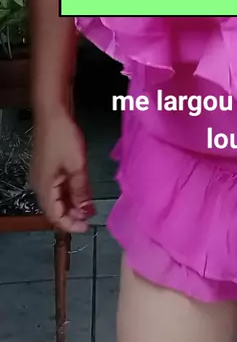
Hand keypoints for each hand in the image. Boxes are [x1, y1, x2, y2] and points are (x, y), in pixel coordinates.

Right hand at [30, 109, 94, 232]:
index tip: (86, 228)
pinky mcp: (50, 167)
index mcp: (44, 187)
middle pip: (55, 208)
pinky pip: (60, 186)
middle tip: (90, 218)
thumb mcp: (77, 166)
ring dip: (73, 204)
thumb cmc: (63, 137)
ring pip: (58, 197)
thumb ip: (81, 190)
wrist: (54, 112)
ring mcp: (45, 175)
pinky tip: (84, 192)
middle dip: (72, 215)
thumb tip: (85, 211)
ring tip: (89, 207)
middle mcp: (41, 184)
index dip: (70, 224)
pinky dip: (71, 192)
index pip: (55, 215)